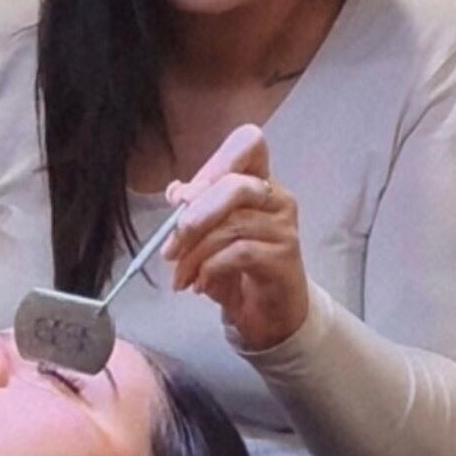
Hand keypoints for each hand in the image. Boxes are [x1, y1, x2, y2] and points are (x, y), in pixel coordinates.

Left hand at [161, 124, 308, 350]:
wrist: (269, 312)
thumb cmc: (237, 267)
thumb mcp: (207, 235)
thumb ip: (193, 208)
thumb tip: (176, 191)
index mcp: (257, 180)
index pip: (249, 142)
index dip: (214, 163)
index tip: (185, 197)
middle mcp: (276, 196)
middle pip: (235, 184)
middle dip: (195, 214)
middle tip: (171, 246)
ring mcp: (284, 226)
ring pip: (231, 225)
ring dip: (194, 253)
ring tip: (180, 275)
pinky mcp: (285, 257)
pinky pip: (240, 252)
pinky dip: (210, 268)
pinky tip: (200, 284)